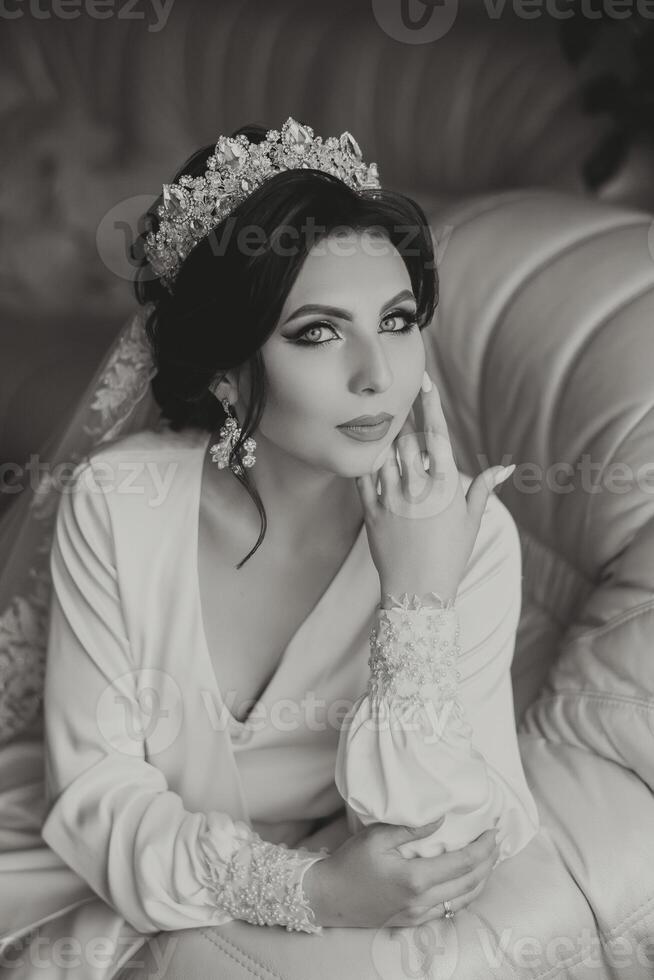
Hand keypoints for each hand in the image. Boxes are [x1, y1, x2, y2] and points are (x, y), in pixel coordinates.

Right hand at [302, 817, 499, 927]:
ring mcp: (418, 914)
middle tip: (498, 842)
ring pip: (464, 900)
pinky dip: (465, 894)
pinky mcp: (413, 921)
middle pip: (470, 883)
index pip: (463, 863)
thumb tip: (441, 818)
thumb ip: (411, 828)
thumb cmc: (350, 863)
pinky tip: (467, 882)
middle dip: (489, 862)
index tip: (493, 831)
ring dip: (481, 880)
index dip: (483, 847)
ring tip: (490, 860)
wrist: (328, 897)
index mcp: (415, 878)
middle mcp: (422, 901)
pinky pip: (449, 910)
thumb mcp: (376, 837)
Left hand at [354, 371, 514, 601]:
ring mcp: (391, 499)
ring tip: (382, 422)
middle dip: (404, 416)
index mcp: (444, 486)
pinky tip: (368, 450)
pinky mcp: (371, 512)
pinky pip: (363, 476)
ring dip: (384, 436)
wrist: (418, 594)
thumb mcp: (471, 522)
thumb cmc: (450, 557)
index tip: (425, 382)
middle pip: (406, 438)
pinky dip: (365, 460)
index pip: (437, 435)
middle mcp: (416, 488)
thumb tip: (506, 469)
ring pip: (383, 453)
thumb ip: (483, 490)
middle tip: (399, 396)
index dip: (430, 405)